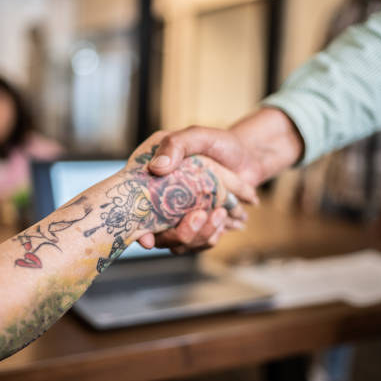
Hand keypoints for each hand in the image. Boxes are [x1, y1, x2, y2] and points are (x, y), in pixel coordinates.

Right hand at [128, 132, 257, 253]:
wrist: (246, 158)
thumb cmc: (219, 143)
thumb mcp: (198, 136)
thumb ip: (176, 144)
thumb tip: (157, 168)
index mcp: (150, 178)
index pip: (133, 208)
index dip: (137, 229)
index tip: (148, 240)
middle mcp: (159, 201)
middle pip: (158, 234)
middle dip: (180, 233)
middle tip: (201, 215)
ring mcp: (178, 217)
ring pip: (179, 243)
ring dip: (200, 235)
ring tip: (221, 213)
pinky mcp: (196, 227)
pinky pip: (197, 244)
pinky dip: (211, 236)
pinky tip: (224, 219)